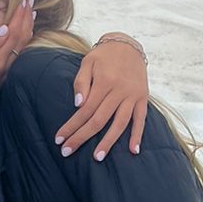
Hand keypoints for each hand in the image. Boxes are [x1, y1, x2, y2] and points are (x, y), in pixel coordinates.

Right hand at [0, 0, 34, 116]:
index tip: (23, 1)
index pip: (14, 33)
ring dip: (28, 28)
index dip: (19, 16)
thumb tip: (4, 29)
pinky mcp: (3, 77)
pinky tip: (24, 35)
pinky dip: (23, 41)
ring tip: (32, 15)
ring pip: (23, 47)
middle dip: (27, 19)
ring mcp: (6, 73)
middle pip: (22, 39)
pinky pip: (18, 54)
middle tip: (30, 3)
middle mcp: (6, 67)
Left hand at [54, 38, 148, 159]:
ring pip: (120, 123)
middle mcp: (119, 90)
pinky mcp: (143, 98)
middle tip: (67, 152)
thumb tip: (78, 105)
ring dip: (109, 141)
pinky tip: (133, 150)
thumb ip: (81, 83)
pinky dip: (138, 135)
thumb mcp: (88, 62)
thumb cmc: (104, 55)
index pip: (85, 110)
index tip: (59, 139)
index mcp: (104, 82)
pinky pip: (141, 119)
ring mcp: (132, 95)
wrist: (128, 44)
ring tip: (98, 157)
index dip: (71, 126)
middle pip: (99, 120)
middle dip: (82, 137)